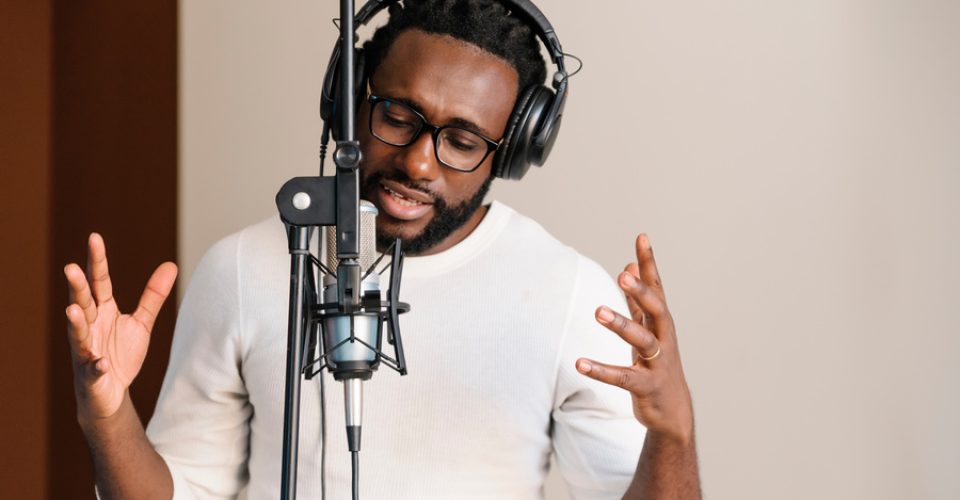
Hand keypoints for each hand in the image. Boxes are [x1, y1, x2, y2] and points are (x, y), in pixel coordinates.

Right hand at [64, 233, 177, 420]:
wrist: (110, 393)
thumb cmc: (120, 354)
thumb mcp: (141, 323)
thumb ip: (153, 296)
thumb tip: (171, 264)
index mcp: (103, 311)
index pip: (99, 282)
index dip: (97, 261)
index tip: (94, 237)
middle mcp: (90, 326)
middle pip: (83, 302)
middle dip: (77, 287)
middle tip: (70, 268)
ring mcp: (86, 350)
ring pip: (79, 334)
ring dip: (76, 322)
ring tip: (72, 309)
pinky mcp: (91, 375)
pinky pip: (92, 369)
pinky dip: (95, 365)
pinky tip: (100, 362)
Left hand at [576, 234, 693, 443]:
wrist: (673, 410)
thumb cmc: (658, 363)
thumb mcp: (649, 328)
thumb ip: (638, 299)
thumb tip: (630, 265)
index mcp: (661, 323)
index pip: (656, 287)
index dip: (649, 263)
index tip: (641, 237)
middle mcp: (664, 338)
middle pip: (656, 310)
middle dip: (641, 292)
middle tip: (623, 276)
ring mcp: (658, 363)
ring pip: (643, 341)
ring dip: (621, 325)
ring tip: (598, 311)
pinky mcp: (647, 386)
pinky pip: (623, 377)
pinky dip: (601, 370)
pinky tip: (579, 363)